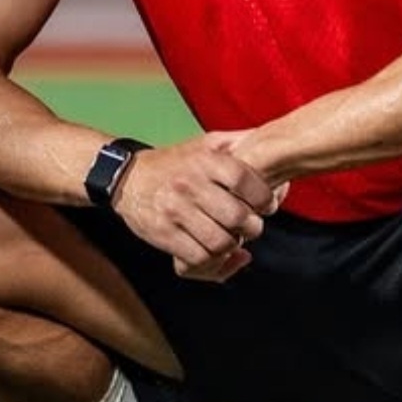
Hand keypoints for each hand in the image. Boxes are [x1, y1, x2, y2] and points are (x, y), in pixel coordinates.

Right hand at [111, 132, 279, 281]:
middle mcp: (189, 184)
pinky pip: (198, 257)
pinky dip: (212, 260)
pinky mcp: (164, 234)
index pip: (245, 181)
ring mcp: (175, 211)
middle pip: (237, 217)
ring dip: (232, 246)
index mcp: (204, 161)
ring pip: (220, 242)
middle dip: (252, 228)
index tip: (266, 206)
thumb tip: (274, 142)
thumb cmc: (175, 162)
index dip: (263, 198)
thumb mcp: (205, 143)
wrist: (127, 177)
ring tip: (232, 239)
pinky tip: (214, 251)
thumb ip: (239, 141)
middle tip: (250, 227)